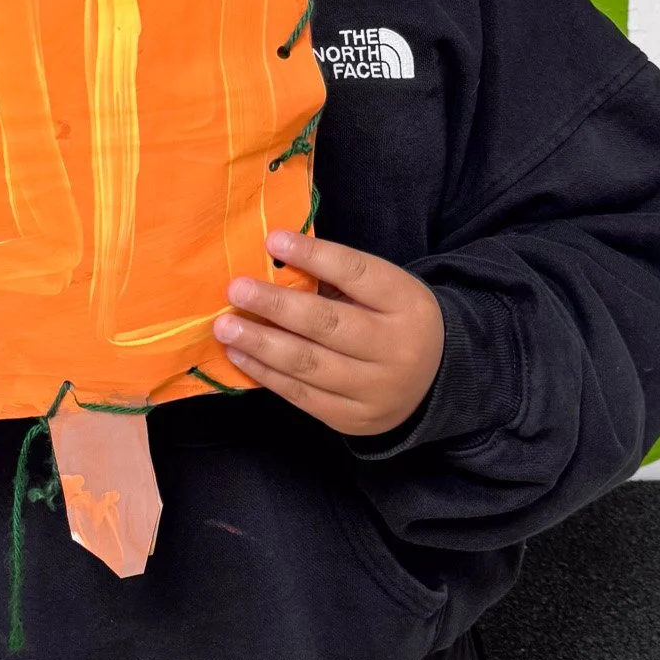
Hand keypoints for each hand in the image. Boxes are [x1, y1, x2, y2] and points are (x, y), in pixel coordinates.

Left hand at [212, 230, 443, 439]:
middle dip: (276, 305)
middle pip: (328, 324)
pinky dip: (266, 374)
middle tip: (236, 290)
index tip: (272, 240)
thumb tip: (274, 257)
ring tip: (225, 327)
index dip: (313, 256)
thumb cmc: (392, 321)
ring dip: (261, 343)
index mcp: (405, 303)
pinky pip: (302, 395)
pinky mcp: (353, 419)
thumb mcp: (384, 291)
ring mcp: (375, 389)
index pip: (356, 274)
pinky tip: (239, 354)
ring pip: (310, 364)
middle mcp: (395, 348)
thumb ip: (339, 278)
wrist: (433, 381)